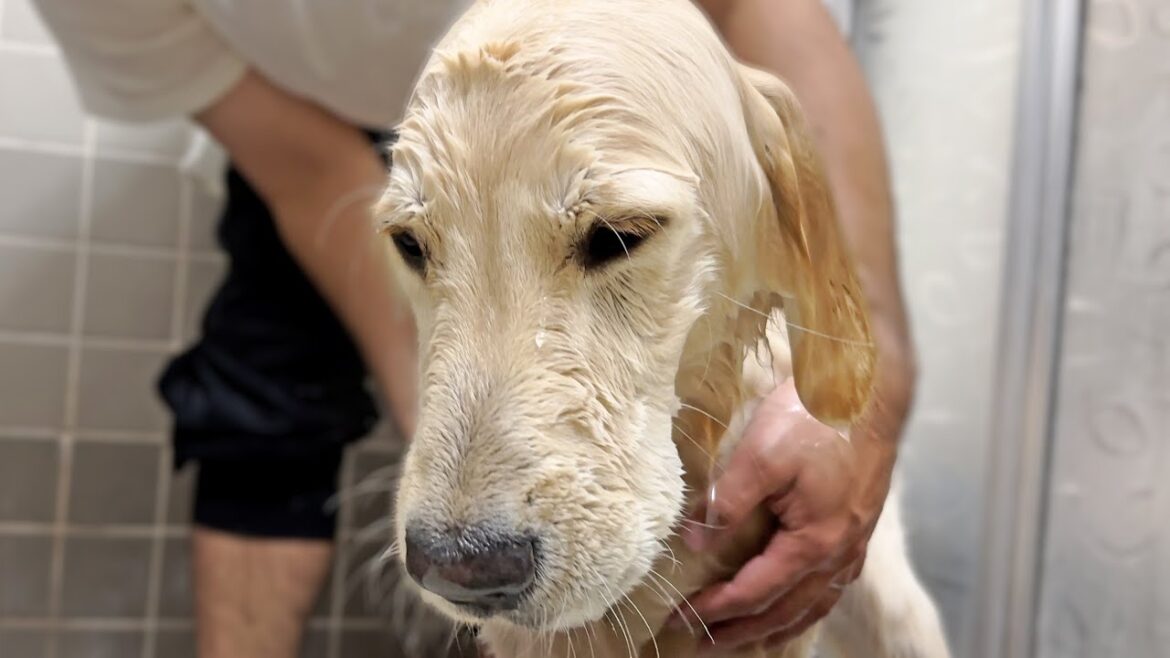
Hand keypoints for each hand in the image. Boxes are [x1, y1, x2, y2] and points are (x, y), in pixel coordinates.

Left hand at [672, 377, 896, 654]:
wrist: (869, 386)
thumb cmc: (817, 416)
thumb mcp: (760, 454)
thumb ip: (725, 500)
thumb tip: (694, 541)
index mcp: (813, 542)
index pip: (755, 591)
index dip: (716, 608)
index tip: (681, 617)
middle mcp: (839, 553)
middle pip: (784, 610)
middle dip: (741, 631)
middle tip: (702, 644)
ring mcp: (853, 541)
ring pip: (812, 603)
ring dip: (776, 626)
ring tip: (749, 641)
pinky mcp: (857, 525)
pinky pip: (830, 584)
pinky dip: (806, 605)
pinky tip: (796, 603)